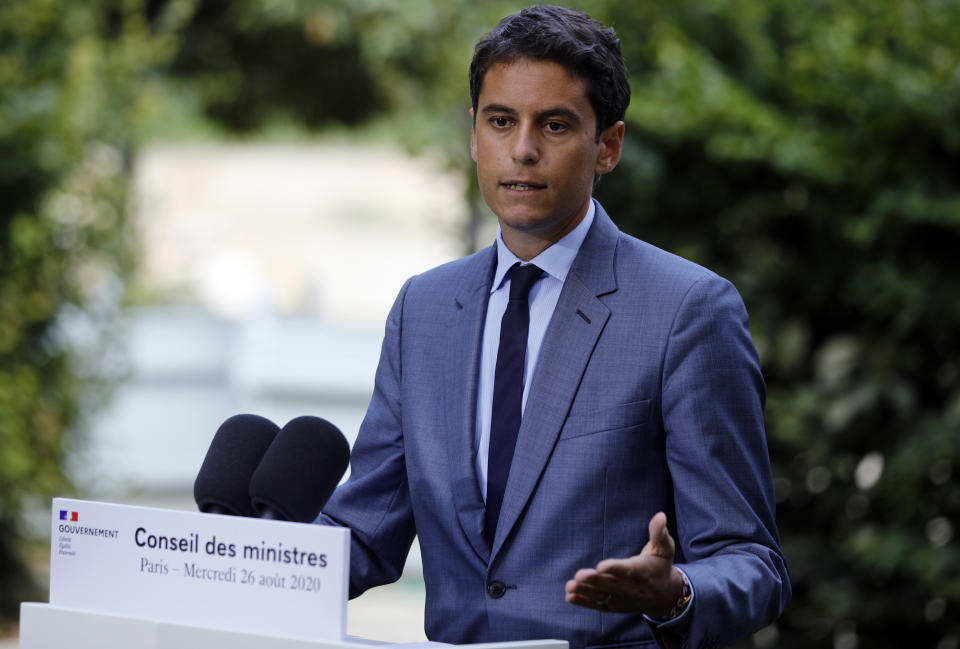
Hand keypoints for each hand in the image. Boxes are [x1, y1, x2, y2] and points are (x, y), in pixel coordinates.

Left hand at [564, 512, 684, 617]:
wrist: (665, 596)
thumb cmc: (661, 565)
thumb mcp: (665, 548)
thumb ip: (659, 533)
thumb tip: (661, 515)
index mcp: (643, 572)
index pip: (628, 570)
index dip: (614, 568)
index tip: (601, 566)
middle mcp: (632, 588)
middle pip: (611, 585)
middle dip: (595, 581)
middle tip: (579, 576)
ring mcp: (623, 600)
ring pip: (603, 597)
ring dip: (585, 592)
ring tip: (569, 587)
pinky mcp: (615, 606)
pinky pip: (599, 606)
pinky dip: (584, 602)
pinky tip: (569, 597)